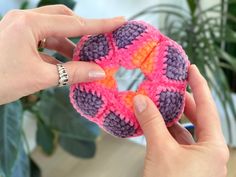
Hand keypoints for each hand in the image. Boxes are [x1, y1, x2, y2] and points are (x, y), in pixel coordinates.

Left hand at [0, 5, 124, 104]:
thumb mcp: (39, 77)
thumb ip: (72, 73)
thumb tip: (99, 72)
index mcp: (29, 24)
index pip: (74, 24)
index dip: (99, 24)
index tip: (119, 21)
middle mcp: (25, 21)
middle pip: (63, 18)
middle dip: (82, 31)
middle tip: (97, 42)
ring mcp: (19, 29)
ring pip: (53, 31)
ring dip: (69, 44)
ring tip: (82, 59)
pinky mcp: (17, 39)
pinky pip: (43, 40)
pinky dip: (56, 51)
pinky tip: (64, 64)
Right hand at [133, 65, 228, 176]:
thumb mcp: (161, 152)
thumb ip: (151, 124)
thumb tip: (141, 101)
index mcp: (212, 147)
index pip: (207, 107)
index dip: (199, 86)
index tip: (192, 69)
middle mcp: (207, 151)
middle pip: (197, 118)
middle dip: (183, 101)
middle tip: (170, 86)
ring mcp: (195, 159)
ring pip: (183, 130)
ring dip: (169, 117)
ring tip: (157, 103)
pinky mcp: (182, 165)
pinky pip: (174, 141)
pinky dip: (163, 131)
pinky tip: (152, 124)